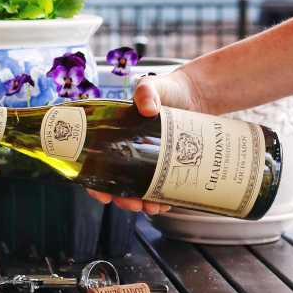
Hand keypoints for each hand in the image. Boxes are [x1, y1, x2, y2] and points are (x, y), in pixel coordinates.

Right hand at [86, 70, 198, 214]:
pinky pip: (163, 188)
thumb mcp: (152, 85)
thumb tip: (147, 108)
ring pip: (140, 189)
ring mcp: (151, 160)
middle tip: (130, 203)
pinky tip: (165, 203)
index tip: (99, 193)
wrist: (197, 94)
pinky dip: (162, 199)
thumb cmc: (169, 89)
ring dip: (141, 203)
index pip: (98, 160)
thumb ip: (146, 91)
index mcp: (117, 134)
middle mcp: (131, 150)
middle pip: (118, 181)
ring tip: (150, 207)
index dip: (94, 180)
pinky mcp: (171, 165)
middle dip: (121, 198)